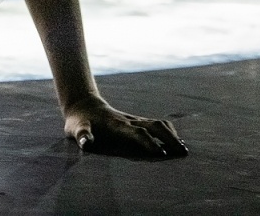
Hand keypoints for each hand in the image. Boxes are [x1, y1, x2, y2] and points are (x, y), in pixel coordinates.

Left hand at [63, 96, 187, 159]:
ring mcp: (133, 120)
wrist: (83, 104)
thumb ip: (82, 135)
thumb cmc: (79, 121)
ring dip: (172, 135)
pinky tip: (175, 141)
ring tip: (183, 149)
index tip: (161, 154)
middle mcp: (129, 121)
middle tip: (182, 153)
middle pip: (154, 126)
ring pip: (158, 124)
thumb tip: (86, 143)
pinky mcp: (136, 121)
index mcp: (116, 125)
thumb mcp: (76, 128)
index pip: (137, 133)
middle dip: (169, 139)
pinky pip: (156, 124)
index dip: (149, 143)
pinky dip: (168, 132)